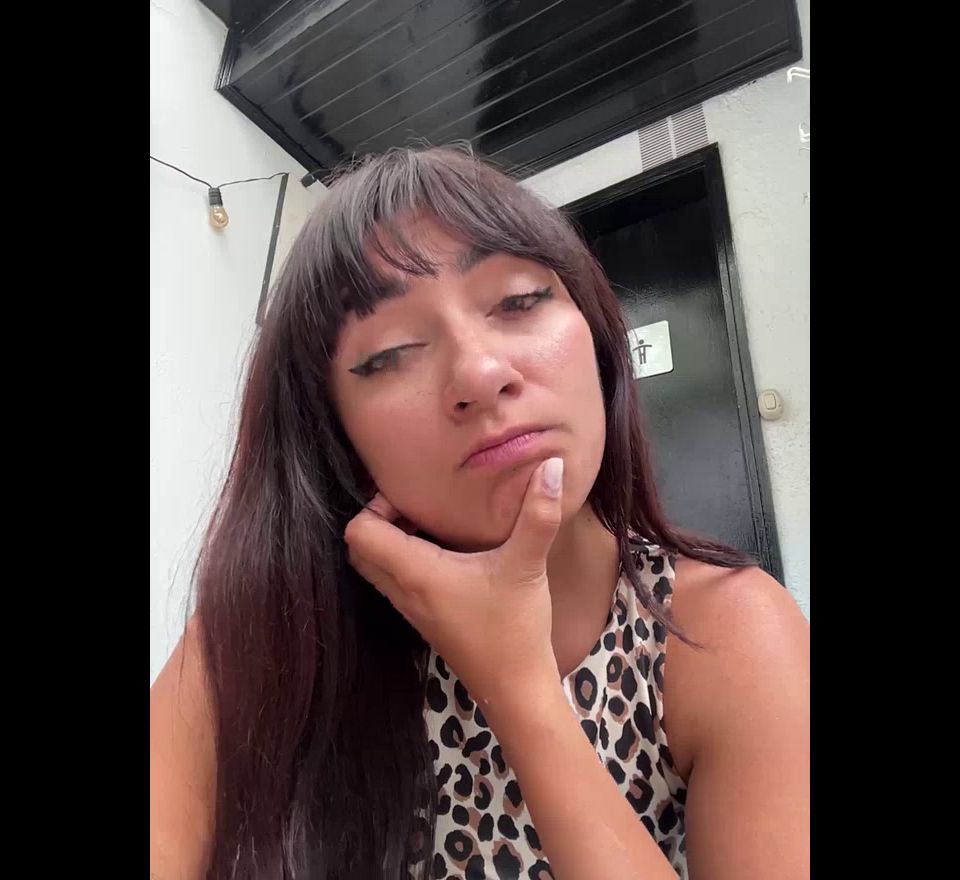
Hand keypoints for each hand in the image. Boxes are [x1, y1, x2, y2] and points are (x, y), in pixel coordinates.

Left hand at [344, 457, 564, 706]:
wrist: (515, 689)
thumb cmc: (515, 628)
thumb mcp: (526, 565)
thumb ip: (538, 514)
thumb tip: (552, 464)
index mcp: (416, 573)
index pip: (359, 533)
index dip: (374, 505)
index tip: (411, 493)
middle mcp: (403, 591)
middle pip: (360, 549)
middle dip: (377, 520)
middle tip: (415, 504)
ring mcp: (410, 609)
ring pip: (375, 567)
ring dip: (390, 541)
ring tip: (428, 520)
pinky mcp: (424, 619)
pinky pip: (395, 582)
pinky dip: (404, 560)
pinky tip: (442, 549)